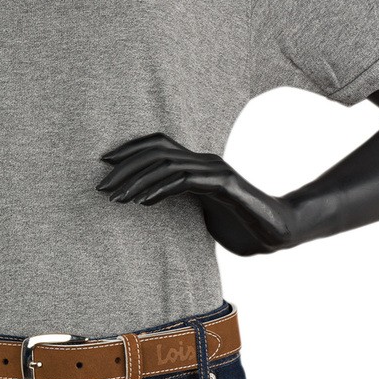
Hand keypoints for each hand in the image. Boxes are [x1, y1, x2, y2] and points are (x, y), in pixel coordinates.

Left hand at [97, 132, 296, 255]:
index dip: (130, 149)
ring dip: (137, 181)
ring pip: (167, 165)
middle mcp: (206, 161)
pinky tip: (142, 203)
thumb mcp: (201, 214)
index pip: (159, 145)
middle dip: (124, 166)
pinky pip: (185, 182)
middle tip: (101, 186)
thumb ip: (181, 205)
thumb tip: (152, 206)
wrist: (278, 234)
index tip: (104, 164)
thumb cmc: (240, 226)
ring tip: (115, 198)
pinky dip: (160, 190)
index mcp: (199, 165)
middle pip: (156, 151)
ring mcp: (216, 170)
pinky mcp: (225, 185)